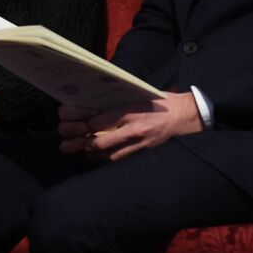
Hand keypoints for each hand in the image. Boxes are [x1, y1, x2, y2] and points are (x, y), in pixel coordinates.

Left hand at [57, 92, 203, 161]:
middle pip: (101, 141)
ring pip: (108, 154)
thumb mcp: (137, 94)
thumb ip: (117, 101)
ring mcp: (138, 143)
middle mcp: (134, 128)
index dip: (83, 122)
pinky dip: (104, 156)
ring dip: (91, 152)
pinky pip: (118, 157)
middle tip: (70, 139)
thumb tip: (93, 102)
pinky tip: (95, 153)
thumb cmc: (158, 101)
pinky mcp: (142, 150)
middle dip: (82, 141)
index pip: (101, 119)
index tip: (70, 118)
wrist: (183, 115)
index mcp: (131, 111)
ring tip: (76, 147)